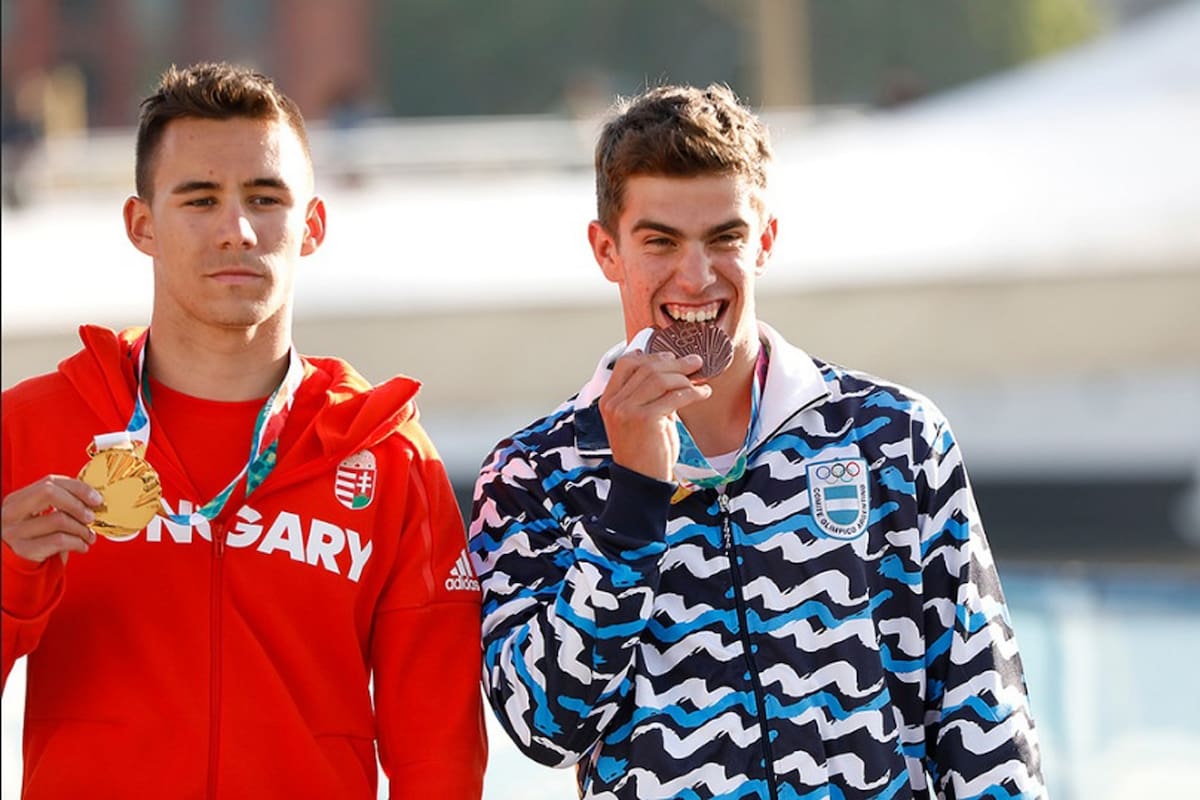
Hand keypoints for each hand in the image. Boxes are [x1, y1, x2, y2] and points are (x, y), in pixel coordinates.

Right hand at [2, 476, 100, 563]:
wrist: (22, 562)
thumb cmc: (39, 535)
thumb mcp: (44, 514)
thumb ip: (62, 502)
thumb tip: (94, 499)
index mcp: (18, 498)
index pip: (50, 482)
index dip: (78, 488)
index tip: (96, 499)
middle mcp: (12, 512)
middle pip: (49, 494)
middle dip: (77, 505)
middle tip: (91, 517)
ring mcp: (16, 531)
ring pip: (58, 519)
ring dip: (82, 529)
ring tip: (89, 535)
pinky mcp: (25, 549)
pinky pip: (59, 540)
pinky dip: (77, 543)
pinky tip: (82, 546)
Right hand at [599, 351, 711, 481]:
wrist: (641, 480)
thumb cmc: (643, 451)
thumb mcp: (638, 418)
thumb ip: (648, 395)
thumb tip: (672, 373)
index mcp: (609, 399)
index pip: (626, 363)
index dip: (650, 355)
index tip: (670, 356)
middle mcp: (615, 403)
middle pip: (646, 368)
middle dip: (674, 362)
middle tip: (694, 361)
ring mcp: (627, 410)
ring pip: (660, 379)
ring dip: (685, 376)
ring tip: (700, 379)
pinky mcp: (644, 419)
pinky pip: (674, 397)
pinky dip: (692, 392)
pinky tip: (703, 393)